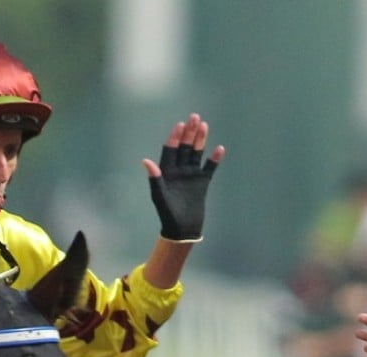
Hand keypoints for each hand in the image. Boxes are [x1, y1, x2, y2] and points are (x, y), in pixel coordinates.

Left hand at [142, 113, 224, 240]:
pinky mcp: (202, 183)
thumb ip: (155, 178)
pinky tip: (219, 149)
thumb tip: (146, 161)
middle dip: (189, 133)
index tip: (180, 125)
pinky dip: (214, 159)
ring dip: (200, 140)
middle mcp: (179, 171)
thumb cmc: (168, 214)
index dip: (175, 137)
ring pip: (196, 154)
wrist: (182, 229)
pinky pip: (209, 168)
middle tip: (194, 117)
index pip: (170, 150)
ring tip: (204, 125)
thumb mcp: (159, 196)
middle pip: (184, 147)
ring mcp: (191, 176)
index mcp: (167, 172)